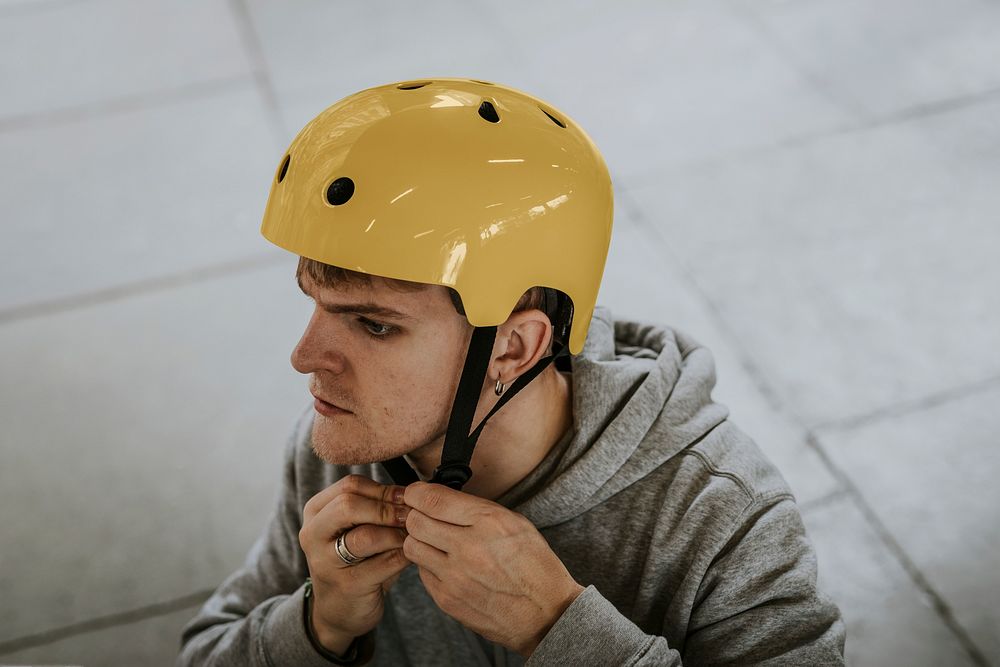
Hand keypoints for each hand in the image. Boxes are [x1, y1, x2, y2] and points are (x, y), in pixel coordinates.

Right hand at [298, 475, 411, 653]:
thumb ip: (376, 506)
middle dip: (387, 508)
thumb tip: (414, 492)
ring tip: (413, 535)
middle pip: (349, 504)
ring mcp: (325, 562)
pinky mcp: (347, 585)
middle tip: (411, 515)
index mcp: (315, 511)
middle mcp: (313, 534)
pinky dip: (404, 555)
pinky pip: (385, 562)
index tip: (407, 498)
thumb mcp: (356, 527)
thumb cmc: (356, 559)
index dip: (384, 489)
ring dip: (397, 533)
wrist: (339, 610)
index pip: (349, 485)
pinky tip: (413, 555)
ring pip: (366, 535)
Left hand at [402, 481, 583, 656]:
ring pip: (412, 547)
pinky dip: (429, 565)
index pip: (433, 499)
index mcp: (488, 522)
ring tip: (435, 541)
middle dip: (416, 514)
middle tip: (424, 515)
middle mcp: (468, 548)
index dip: (417, 492)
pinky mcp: (447, 600)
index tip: (416, 493)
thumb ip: (476, 509)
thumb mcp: (515, 523)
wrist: (545, 614)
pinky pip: (422, 573)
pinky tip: (447, 565)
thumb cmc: (534, 565)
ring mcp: (454, 577)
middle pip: (415, 522)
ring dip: (419, 540)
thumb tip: (442, 500)